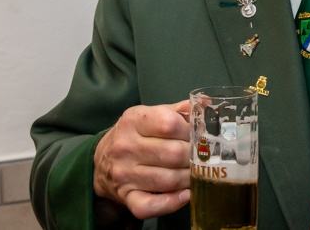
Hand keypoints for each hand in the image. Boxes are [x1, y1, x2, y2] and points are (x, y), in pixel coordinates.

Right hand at [93, 100, 191, 219]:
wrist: (102, 160)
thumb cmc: (136, 134)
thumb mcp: (152, 114)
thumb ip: (179, 110)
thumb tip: (207, 103)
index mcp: (133, 120)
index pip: (169, 124)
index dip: (191, 131)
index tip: (198, 135)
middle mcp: (125, 146)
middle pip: (173, 154)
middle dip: (194, 156)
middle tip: (201, 157)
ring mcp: (124, 174)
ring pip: (168, 180)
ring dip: (189, 178)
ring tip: (196, 173)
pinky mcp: (126, 197)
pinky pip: (151, 206)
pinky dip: (172, 203)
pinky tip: (185, 194)